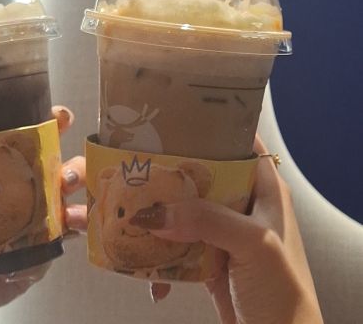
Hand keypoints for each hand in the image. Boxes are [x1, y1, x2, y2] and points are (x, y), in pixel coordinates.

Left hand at [0, 106, 87, 323]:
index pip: (27, 145)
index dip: (49, 127)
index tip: (60, 117)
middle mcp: (23, 194)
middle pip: (59, 173)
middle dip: (74, 168)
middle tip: (67, 175)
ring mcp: (35, 224)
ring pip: (68, 207)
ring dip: (77, 207)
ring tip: (71, 215)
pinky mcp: (38, 253)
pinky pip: (59, 244)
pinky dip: (68, 240)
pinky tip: (69, 238)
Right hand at [140, 136, 322, 323]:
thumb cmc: (284, 289)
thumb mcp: (254, 244)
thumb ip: (207, 220)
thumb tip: (154, 212)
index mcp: (264, 188)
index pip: (238, 144)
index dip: (210, 130)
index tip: (175, 124)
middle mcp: (242, 204)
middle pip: (201, 177)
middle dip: (170, 175)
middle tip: (136, 166)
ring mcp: (223, 231)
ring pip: (185, 211)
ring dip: (159, 216)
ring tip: (128, 212)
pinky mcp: (208, 257)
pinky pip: (177, 245)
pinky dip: (160, 254)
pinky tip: (146, 268)